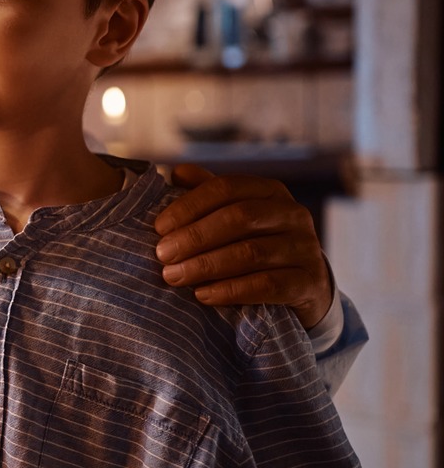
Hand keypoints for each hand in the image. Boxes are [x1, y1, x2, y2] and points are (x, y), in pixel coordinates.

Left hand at [154, 164, 333, 328]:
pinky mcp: (309, 282)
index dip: (189, 206)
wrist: (304, 286)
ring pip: (251, 252)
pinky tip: (203, 295)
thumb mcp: (235, 217)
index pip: (225, 187)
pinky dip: (231, 290)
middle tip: (162, 254)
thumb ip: (209, 195)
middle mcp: (292, 214)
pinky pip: (267, 285)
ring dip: (206, 265)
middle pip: (239, 218)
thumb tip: (177, 172)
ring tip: (173, 276)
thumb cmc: (257, 244)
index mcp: (270, 191)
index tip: (159, 227)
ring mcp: (305, 248)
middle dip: (195, 236)